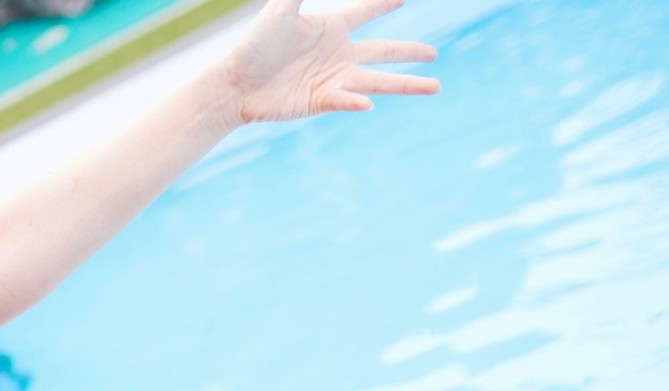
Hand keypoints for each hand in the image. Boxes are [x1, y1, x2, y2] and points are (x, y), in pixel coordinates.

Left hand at [221, 0, 438, 122]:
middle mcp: (337, 54)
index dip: (384, 3)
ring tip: (435, 87)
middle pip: (383, 51)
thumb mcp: (279, 11)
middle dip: (409, 53)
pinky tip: (368, 103)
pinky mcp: (321, 101)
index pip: (366, 12)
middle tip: (433, 54)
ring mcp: (332, 79)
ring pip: (377, 81)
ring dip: (405, 84)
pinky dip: (355, 101)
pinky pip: (345, 100)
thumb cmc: (252, 46)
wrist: (234, 85)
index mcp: (330, 27)